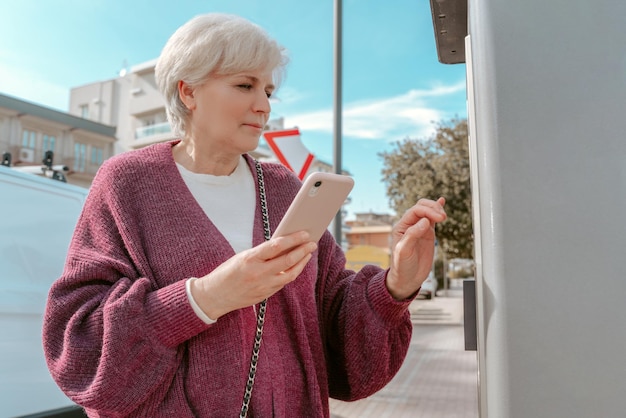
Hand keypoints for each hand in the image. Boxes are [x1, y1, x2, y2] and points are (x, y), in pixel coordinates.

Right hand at [190, 231, 316, 319]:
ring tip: (308, 254)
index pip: (277, 245)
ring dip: (302, 263)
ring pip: (290, 274)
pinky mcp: (265, 295)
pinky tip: (296, 266)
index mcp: (250, 259)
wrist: (214, 296)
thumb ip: (262, 252)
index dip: (293, 239)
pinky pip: (283, 283)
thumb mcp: (242, 257)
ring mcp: (263, 286)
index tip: (304, 233)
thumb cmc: (227, 272)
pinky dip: (291, 272)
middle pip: (288, 260)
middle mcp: (258, 273)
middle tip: (312, 243)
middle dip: (303, 250)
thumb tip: (283, 244)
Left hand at [386, 197, 446, 299]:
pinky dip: (437, 210)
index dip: (428, 211)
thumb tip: (424, 221)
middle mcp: (410, 225)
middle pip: (421, 207)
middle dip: (433, 208)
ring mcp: (419, 228)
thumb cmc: (401, 266)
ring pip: (428, 211)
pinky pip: (432, 219)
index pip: (415, 211)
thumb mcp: (403, 251)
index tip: (439, 219)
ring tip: (443, 216)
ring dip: (436, 209)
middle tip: (442, 217)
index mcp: (401, 226)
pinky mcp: (427, 234)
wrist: (407, 279)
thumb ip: (412, 235)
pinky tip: (442, 201)